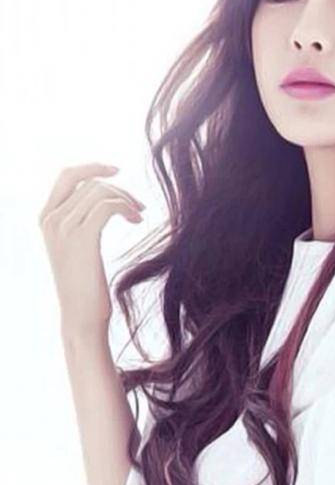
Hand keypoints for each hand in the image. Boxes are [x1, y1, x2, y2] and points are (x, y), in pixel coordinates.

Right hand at [38, 161, 144, 335]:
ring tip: (138, 216)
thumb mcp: (76, 249)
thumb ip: (80, 222)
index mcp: (46, 218)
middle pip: (88, 181)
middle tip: (138, 205)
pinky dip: (126, 207)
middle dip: (117, 187)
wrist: (81, 317)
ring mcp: (63, 228)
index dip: (92, 167)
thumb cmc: (85, 287)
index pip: (67, 176)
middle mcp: (50, 219)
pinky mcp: (81, 239)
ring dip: (125, 199)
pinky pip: (107, 206)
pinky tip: (136, 221)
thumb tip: (103, 201)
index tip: (117, 171)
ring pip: (100, 191)